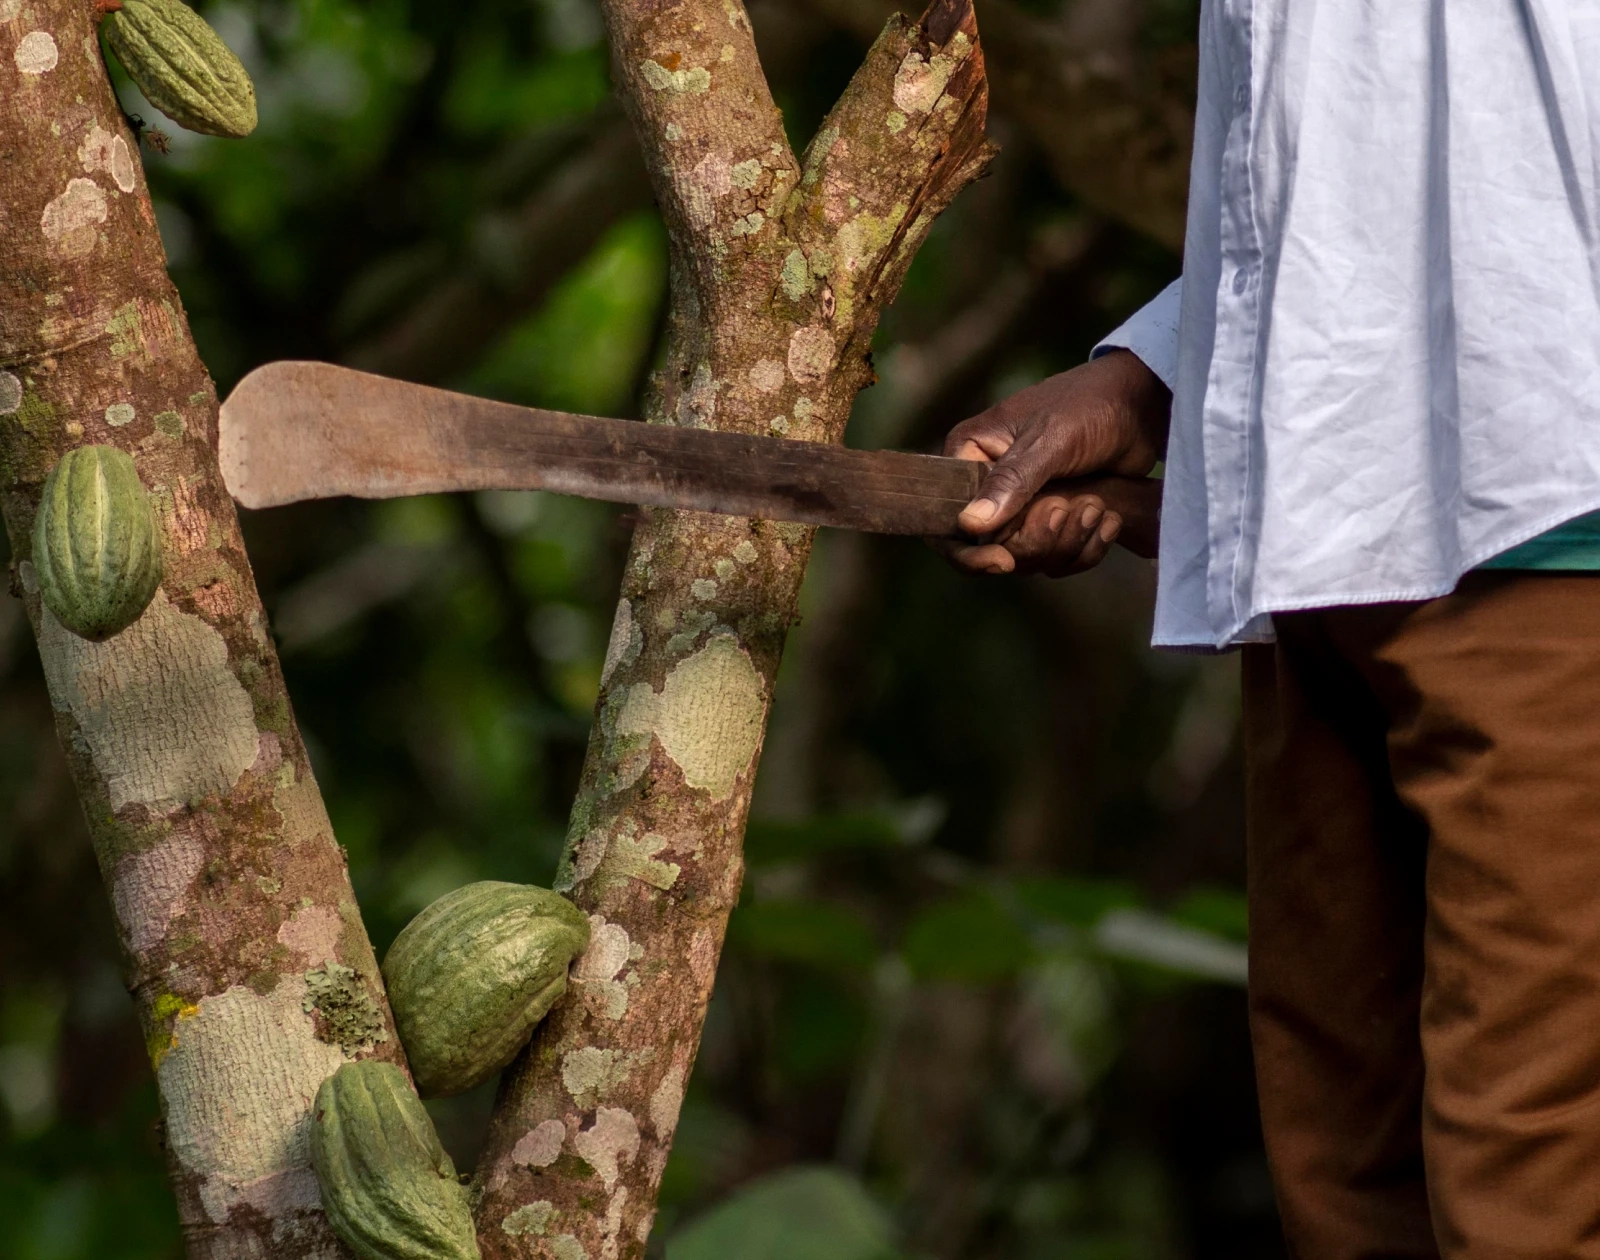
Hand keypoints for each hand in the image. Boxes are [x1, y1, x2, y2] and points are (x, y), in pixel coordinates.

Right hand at [940, 350, 1169, 575]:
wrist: (1142, 405)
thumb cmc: (1091, 405)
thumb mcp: (1050, 439)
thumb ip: (1010, 481)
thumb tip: (969, 525)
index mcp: (970, 454)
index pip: (947, 521)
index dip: (967, 553)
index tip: (1003, 561)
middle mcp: (988, 484)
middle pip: (989, 549)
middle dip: (1034, 543)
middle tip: (1068, 510)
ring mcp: (1022, 505)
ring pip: (1028, 558)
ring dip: (1067, 543)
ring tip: (1096, 506)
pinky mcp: (1054, 519)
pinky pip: (1058, 559)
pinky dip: (1086, 548)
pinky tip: (1109, 519)